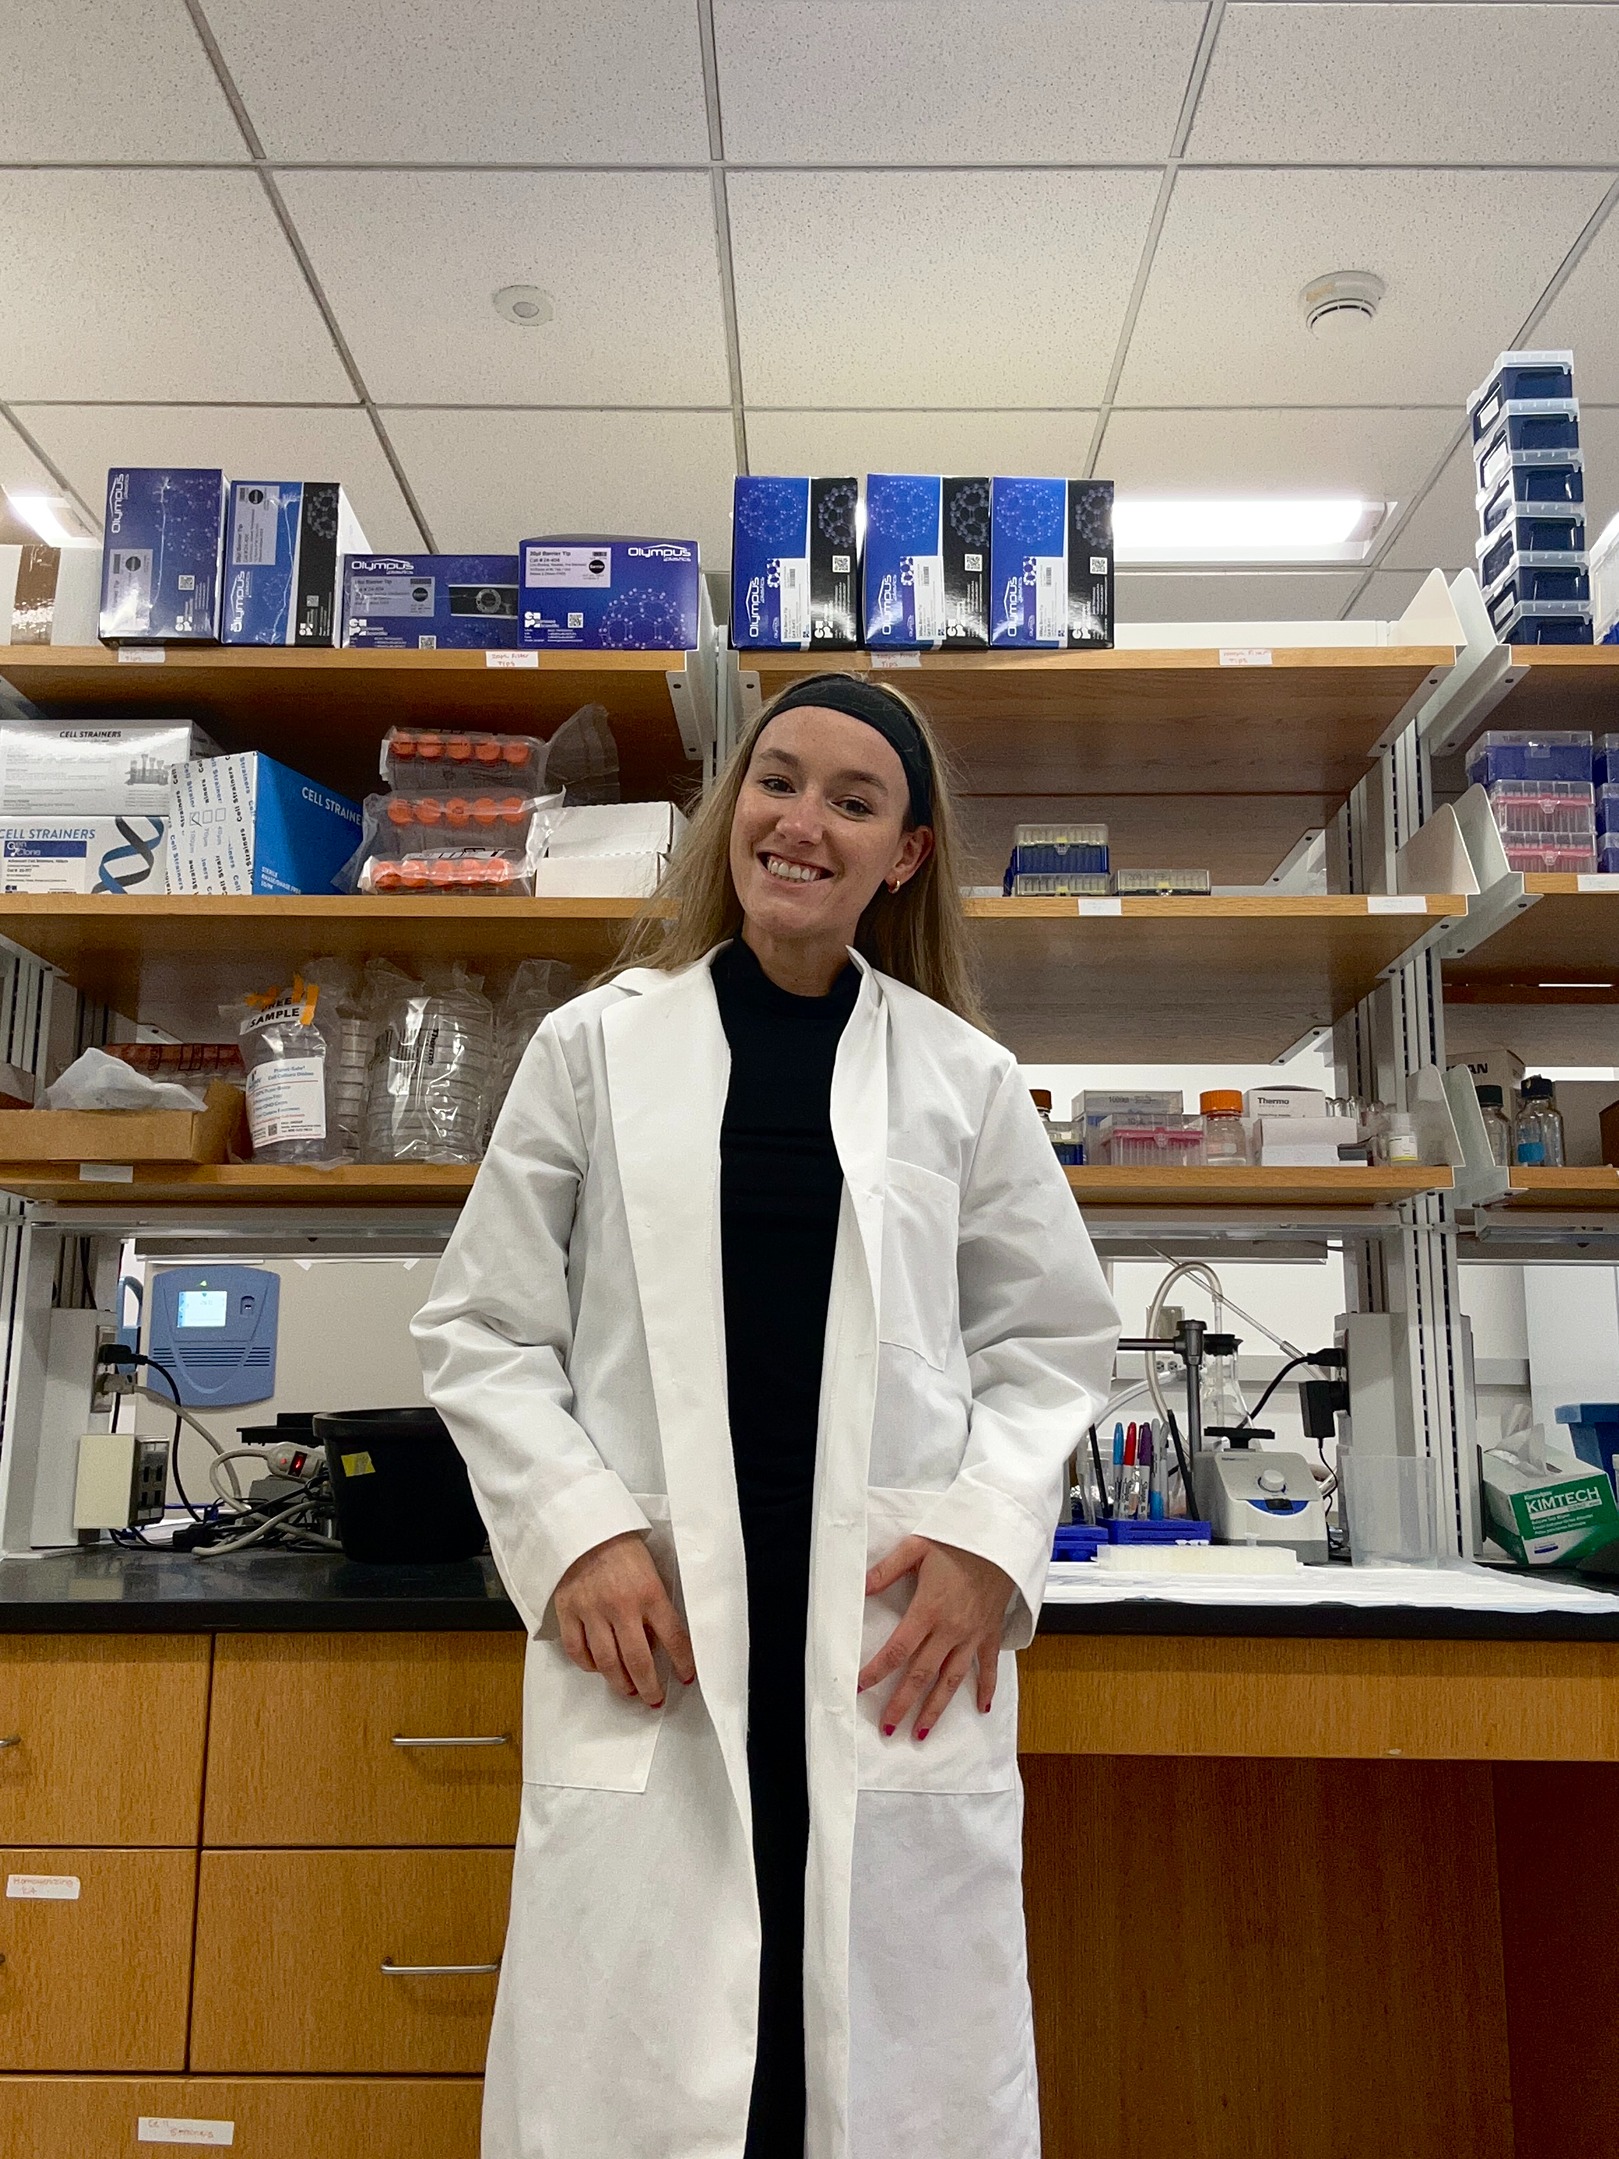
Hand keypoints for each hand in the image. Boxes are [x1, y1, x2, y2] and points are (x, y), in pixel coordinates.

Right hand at [553, 1532, 694, 1708]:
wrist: (583, 1526)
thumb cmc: (622, 1547)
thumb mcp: (650, 1570)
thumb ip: (654, 1603)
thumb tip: (658, 1640)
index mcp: (649, 1592)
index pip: (673, 1637)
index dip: (683, 1662)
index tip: (686, 1677)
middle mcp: (621, 1606)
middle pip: (638, 1659)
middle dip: (649, 1686)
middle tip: (654, 1699)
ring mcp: (592, 1610)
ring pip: (607, 1661)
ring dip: (620, 1683)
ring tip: (629, 1690)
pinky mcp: (568, 1611)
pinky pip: (577, 1649)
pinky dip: (588, 1665)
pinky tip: (597, 1668)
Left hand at [858, 1536, 1014, 1742]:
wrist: (1001, 1540)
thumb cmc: (958, 1541)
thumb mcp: (917, 1547)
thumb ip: (887, 1569)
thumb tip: (859, 1587)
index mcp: (928, 1609)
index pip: (897, 1649)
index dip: (878, 1670)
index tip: (861, 1686)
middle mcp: (950, 1629)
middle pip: (921, 1674)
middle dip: (903, 1704)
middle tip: (888, 1729)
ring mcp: (972, 1635)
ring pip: (951, 1680)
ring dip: (935, 1709)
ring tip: (921, 1733)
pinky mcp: (990, 1633)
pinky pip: (988, 1667)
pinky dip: (986, 1688)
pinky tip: (981, 1708)